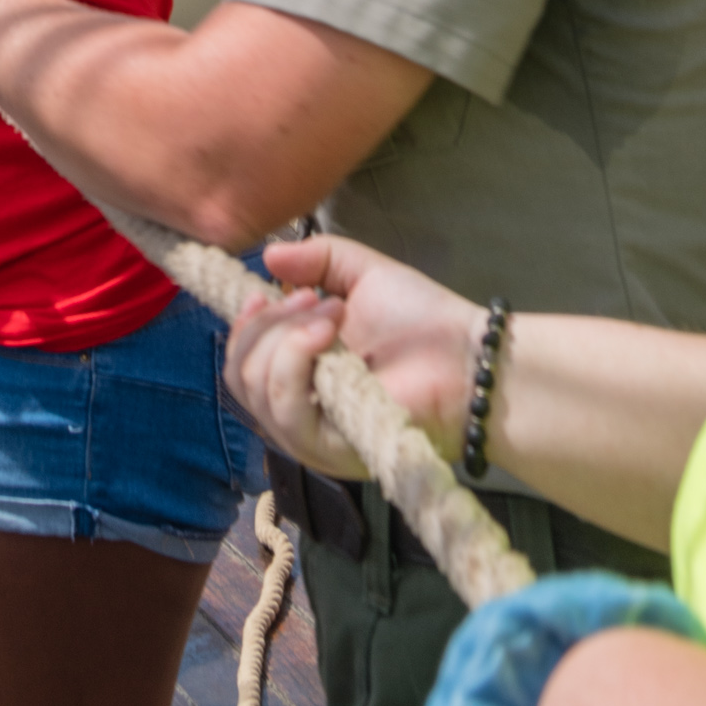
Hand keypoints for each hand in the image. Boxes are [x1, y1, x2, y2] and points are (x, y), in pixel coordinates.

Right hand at [223, 233, 481, 477]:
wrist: (467, 358)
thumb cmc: (421, 320)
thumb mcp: (361, 273)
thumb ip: (315, 259)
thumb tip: (268, 255)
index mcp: (301, 373)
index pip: (241, 364)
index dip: (242, 327)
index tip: (261, 291)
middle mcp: (299, 409)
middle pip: (238, 375)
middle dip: (266, 324)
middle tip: (312, 298)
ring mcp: (311, 434)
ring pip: (255, 389)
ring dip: (283, 338)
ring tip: (329, 315)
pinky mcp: (329, 449)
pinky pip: (285, 409)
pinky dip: (295, 360)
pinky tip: (327, 335)